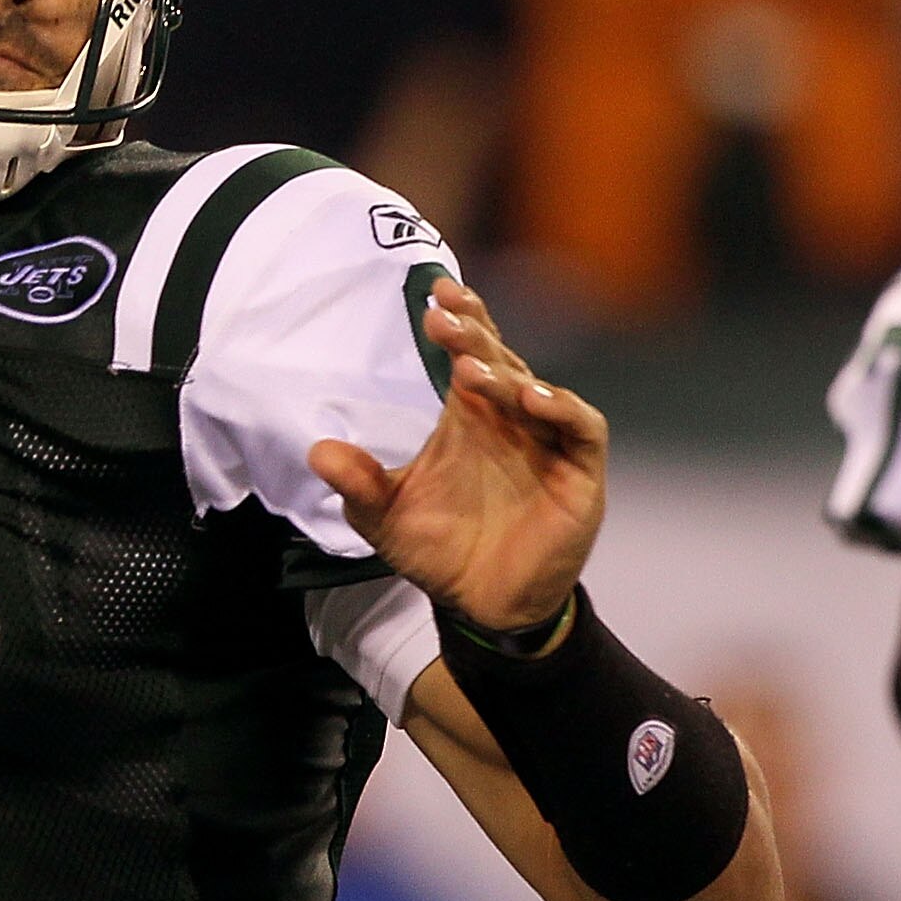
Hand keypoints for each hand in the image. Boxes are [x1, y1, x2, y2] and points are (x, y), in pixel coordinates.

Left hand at [308, 277, 608, 629]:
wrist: (484, 606)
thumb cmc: (441, 551)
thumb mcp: (385, 517)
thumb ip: (358, 484)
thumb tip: (317, 451)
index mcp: (470, 416)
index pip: (470, 352)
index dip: (459, 321)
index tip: (433, 294)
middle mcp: (511, 419)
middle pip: (499, 361)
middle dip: (473, 336)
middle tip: (442, 318)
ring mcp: (549, 442)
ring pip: (535, 388)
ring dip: (505, 374)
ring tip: (470, 367)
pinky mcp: (580, 473)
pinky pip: (582, 427)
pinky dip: (562, 408)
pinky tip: (530, 398)